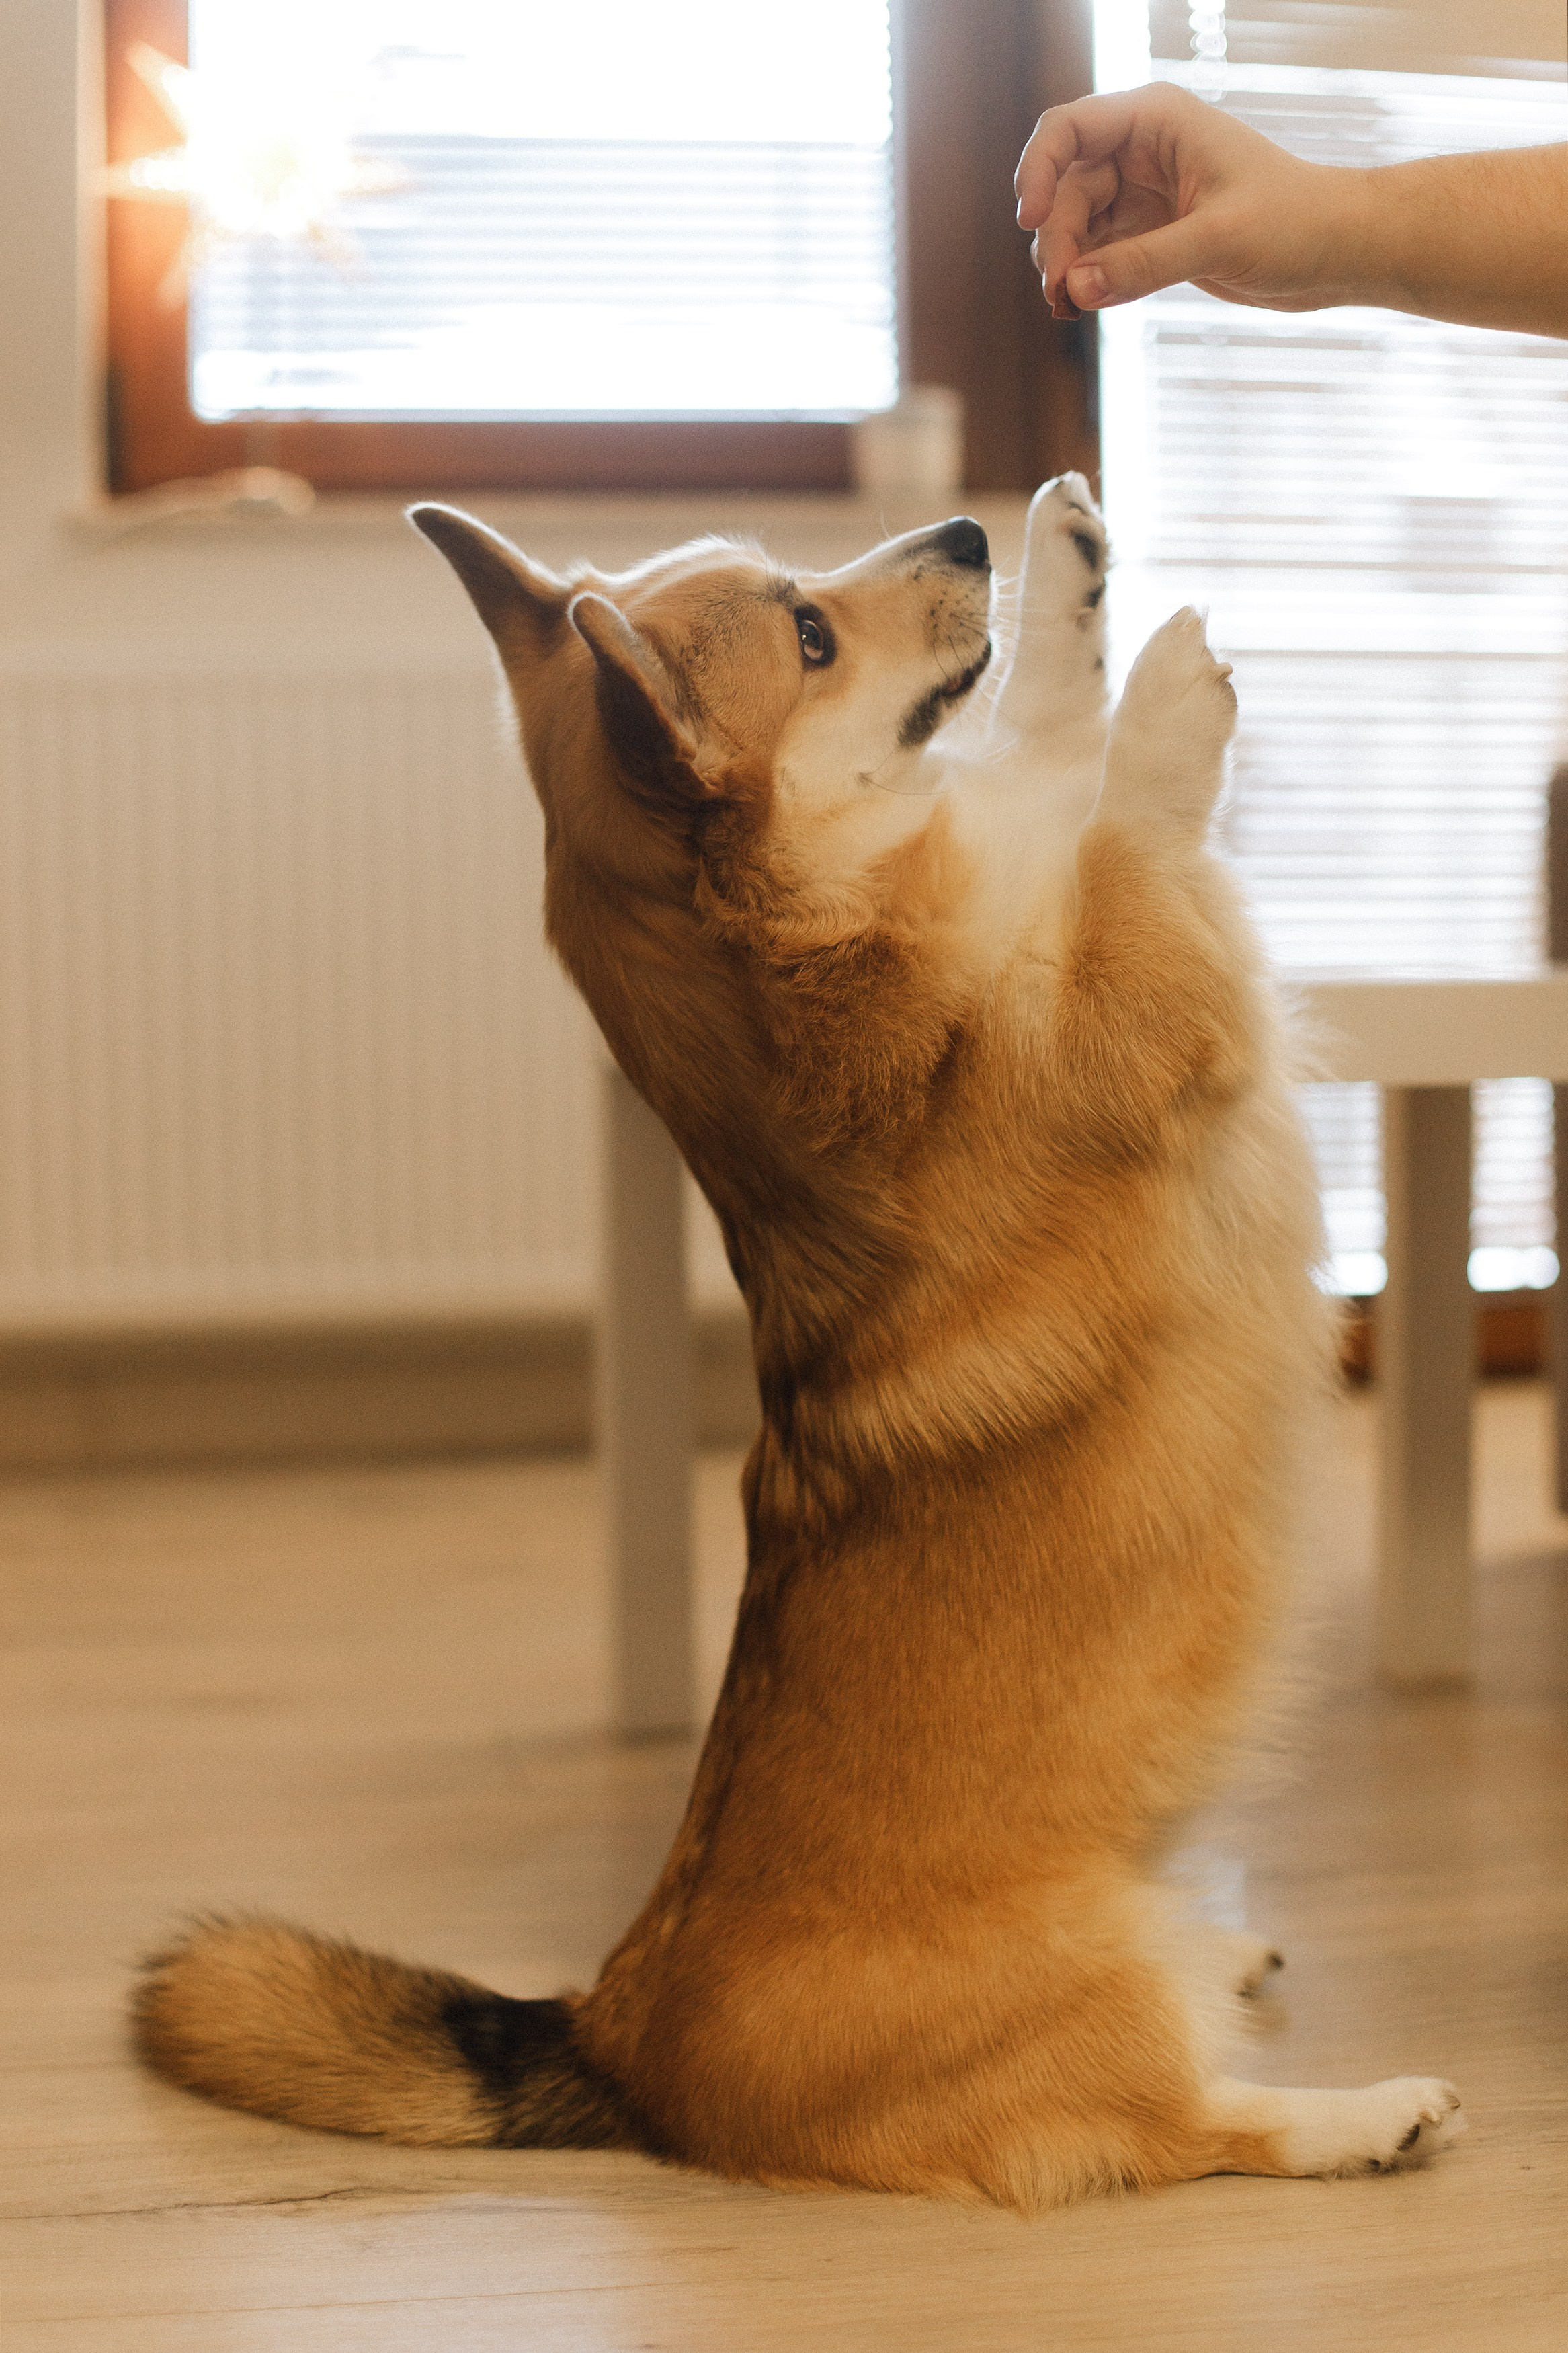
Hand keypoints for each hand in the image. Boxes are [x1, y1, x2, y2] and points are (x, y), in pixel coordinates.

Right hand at [1015, 83, 1365, 316]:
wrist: (1335, 252)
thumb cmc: (1295, 222)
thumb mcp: (1218, 239)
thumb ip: (1145, 263)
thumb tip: (1075, 288)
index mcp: (1156, 121)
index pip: (1068, 130)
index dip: (1038, 170)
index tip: (1031, 222)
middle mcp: (1142, 152)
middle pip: (1065, 188)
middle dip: (1055, 239)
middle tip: (1062, 291)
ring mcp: (1143, 197)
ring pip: (1075, 227)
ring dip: (1063, 266)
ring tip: (1068, 308)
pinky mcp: (1150, 239)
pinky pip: (1097, 257)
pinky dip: (1084, 283)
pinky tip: (1079, 309)